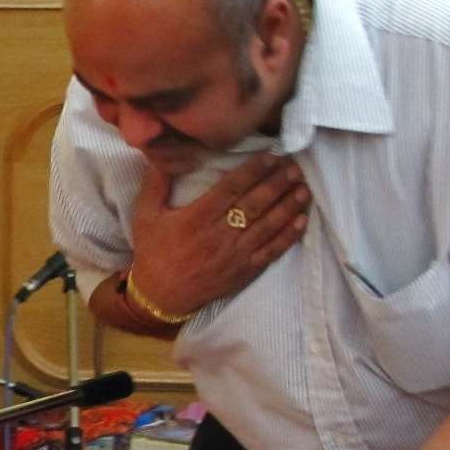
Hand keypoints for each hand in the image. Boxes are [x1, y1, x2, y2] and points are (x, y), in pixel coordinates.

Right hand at [127, 151, 309, 318]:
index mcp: (197, 217)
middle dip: (277, 183)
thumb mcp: (145, 215)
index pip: (231, 188)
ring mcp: (236, 254)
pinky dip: (288, 236)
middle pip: (255, 204)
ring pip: (268, 225)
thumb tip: (157, 153)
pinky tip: (302, 221)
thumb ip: (155, 183)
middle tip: (295, 166)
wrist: (160, 296)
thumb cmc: (153, 252)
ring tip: (304, 188)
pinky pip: (272, 251)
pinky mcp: (245, 271)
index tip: (271, 155)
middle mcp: (220, 234)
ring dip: (288, 205)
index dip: (253, 170)